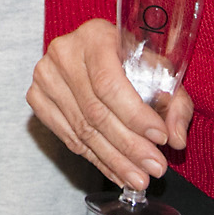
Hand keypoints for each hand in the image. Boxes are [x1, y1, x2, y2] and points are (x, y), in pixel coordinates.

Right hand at [28, 18, 189, 194]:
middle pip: (95, 111)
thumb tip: (177, 138)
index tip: (160, 138)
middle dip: (129, 146)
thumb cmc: (130, 61)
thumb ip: (174, 103)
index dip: (135, 115)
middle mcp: (64, 52)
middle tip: (154, 169)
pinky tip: (116, 171)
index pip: (110, 83)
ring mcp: (45, 76)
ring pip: (82, 130)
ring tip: (138, 178)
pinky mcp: (36, 97)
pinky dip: (95, 159)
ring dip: (114, 160)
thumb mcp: (159, 71)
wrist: (94, 55)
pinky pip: (68, 137)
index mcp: (94, 36)